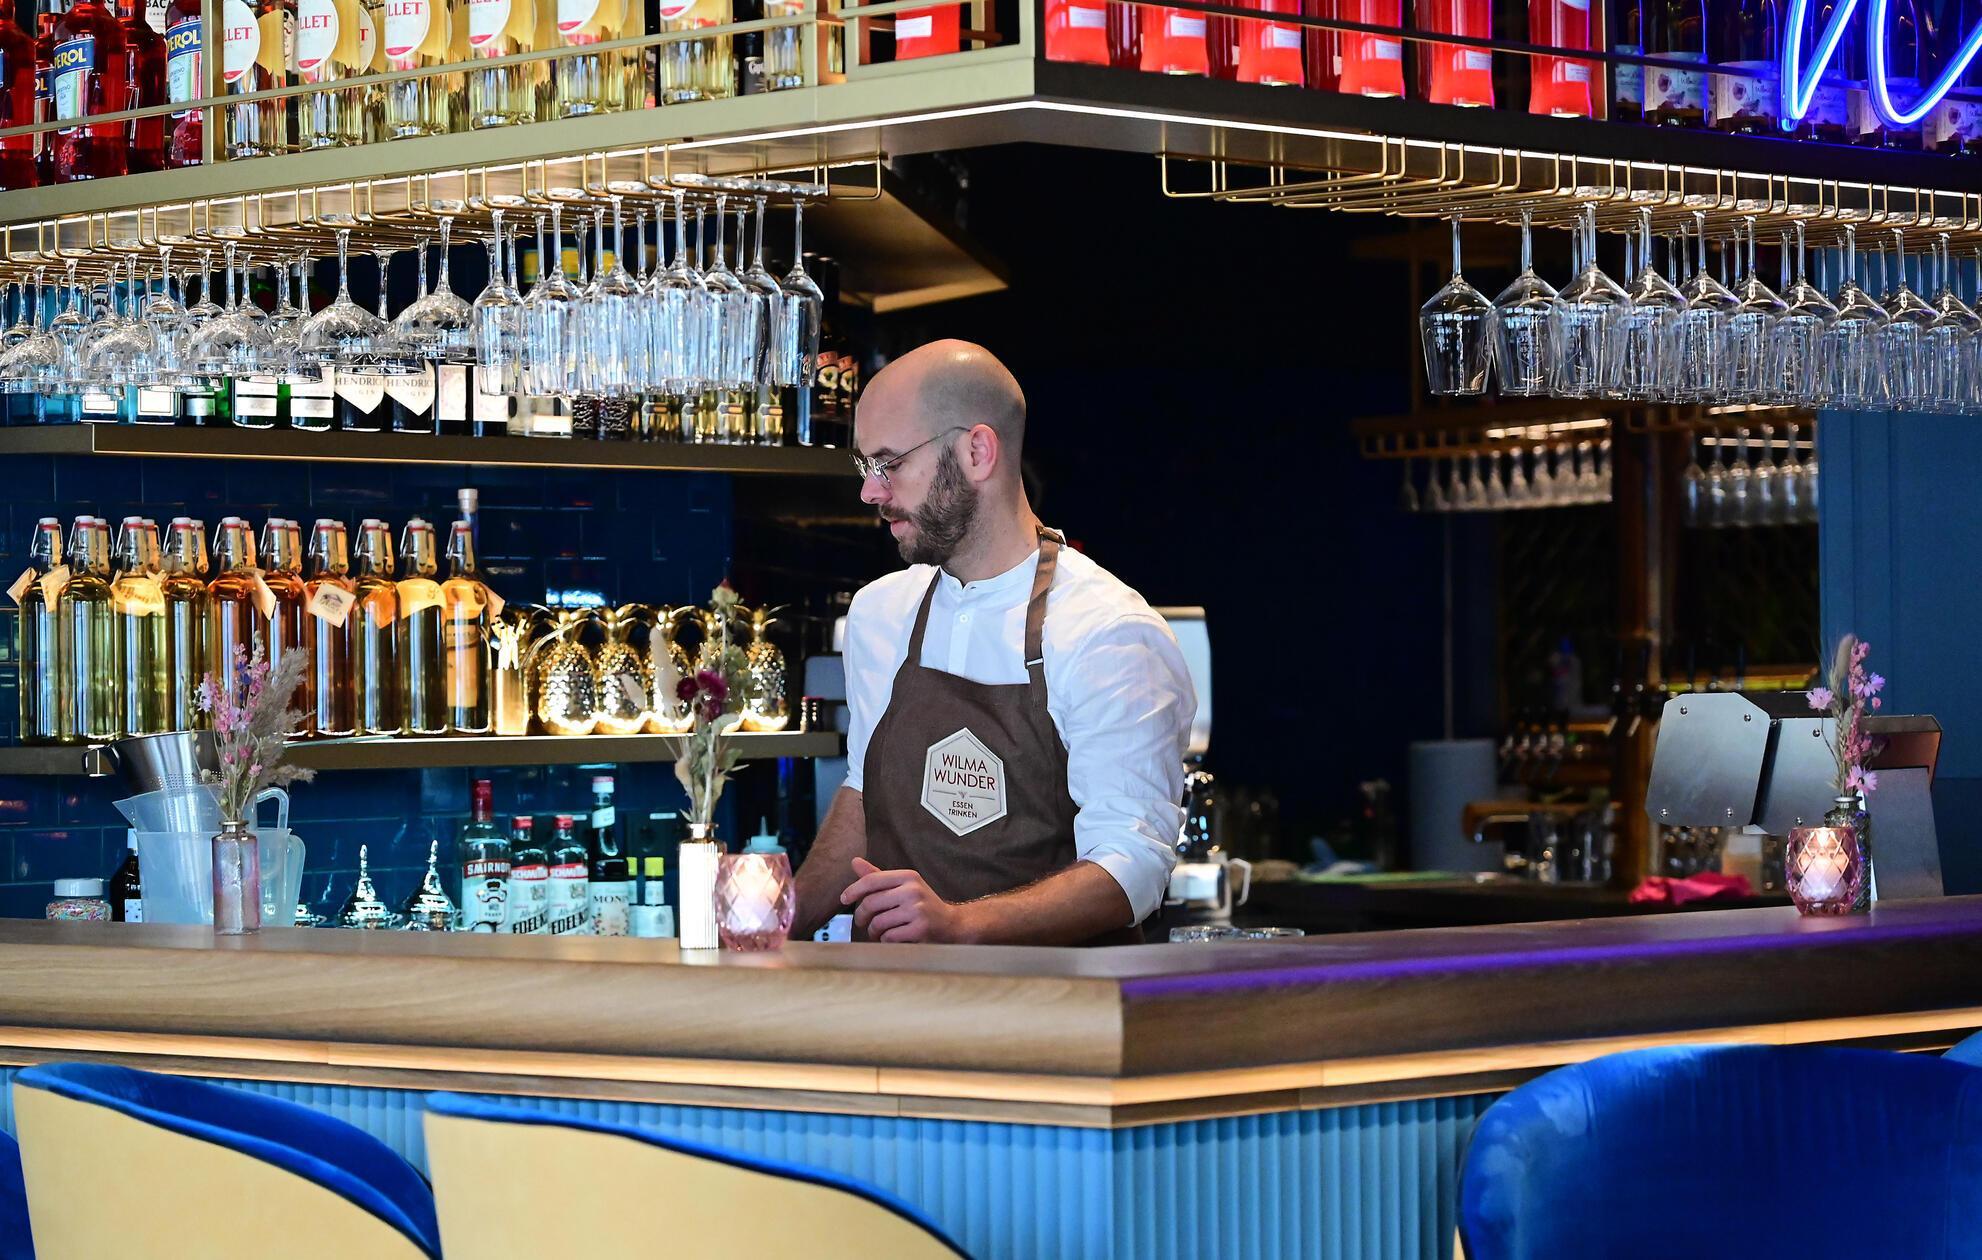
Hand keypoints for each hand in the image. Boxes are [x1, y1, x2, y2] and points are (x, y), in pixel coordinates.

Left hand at [841, 858, 972, 943]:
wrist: (951, 924)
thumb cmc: (922, 905)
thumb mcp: (903, 886)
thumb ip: (878, 877)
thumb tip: (854, 862)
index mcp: (908, 876)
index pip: (872, 880)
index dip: (853, 889)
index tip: (843, 899)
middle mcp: (913, 890)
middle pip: (871, 903)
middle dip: (862, 916)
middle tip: (862, 923)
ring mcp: (917, 910)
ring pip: (878, 922)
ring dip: (873, 931)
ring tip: (877, 932)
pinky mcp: (920, 929)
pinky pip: (889, 936)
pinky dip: (885, 940)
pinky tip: (891, 939)